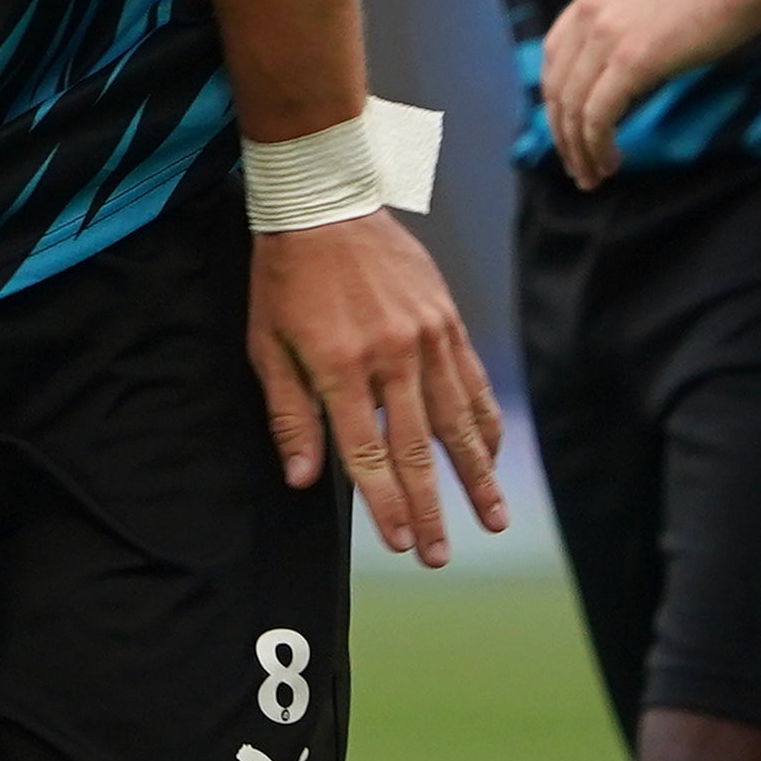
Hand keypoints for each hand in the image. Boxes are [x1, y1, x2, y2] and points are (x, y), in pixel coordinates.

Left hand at [245, 211, 507, 570]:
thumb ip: (289, 415)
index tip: (400, 544)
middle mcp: (391, 357)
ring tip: (492, 519)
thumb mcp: (268, 346)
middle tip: (439, 556)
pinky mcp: (447, 321)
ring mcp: (427, 338)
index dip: (385, 505)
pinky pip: (472, 383)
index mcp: (341, 367)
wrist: (324, 205)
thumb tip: (301, 479)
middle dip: (431, 510)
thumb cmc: (285, 279)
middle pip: (417, 450)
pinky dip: (484, 424)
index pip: (368, 454)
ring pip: (457, 422)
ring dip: (476, 477)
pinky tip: (490, 456)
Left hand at [540, 0, 760, 187]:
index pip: (556, 54)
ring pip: (572, 107)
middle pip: (556, 85)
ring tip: (591, 176)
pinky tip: (610, 163)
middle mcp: (589, 10)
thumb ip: (635, 21)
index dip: (559, 97)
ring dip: (578, 148)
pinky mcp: (631, 60)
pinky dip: (596, 146)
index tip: (570, 127)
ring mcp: (606, 34)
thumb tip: (634, 64)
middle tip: (576, 164)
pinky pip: (597, 115)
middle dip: (562, 132)